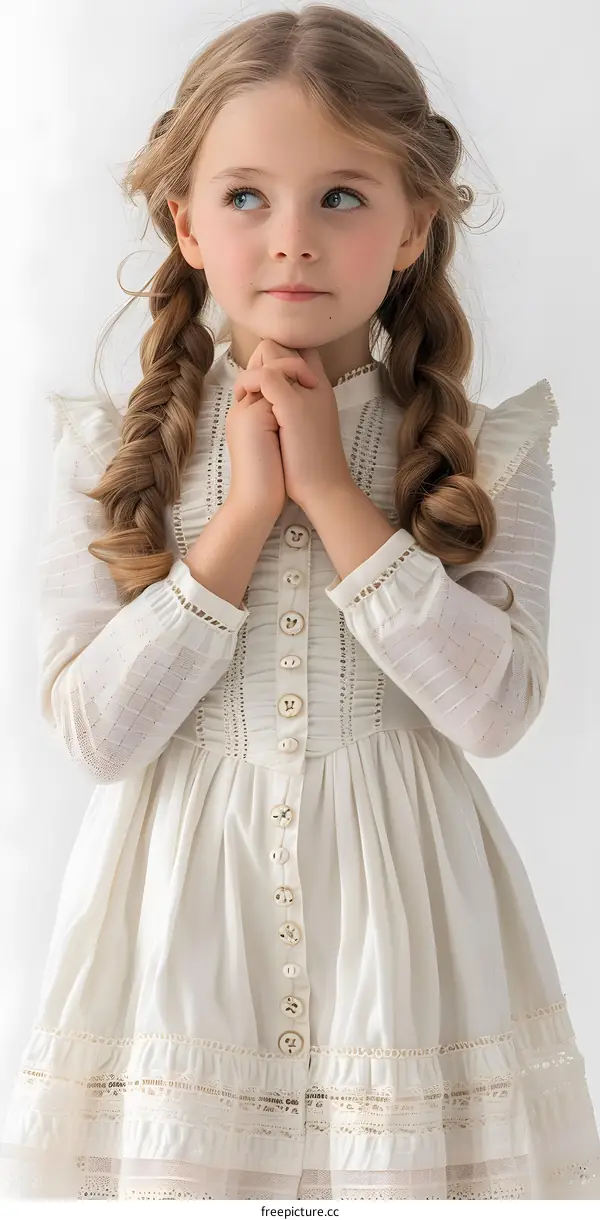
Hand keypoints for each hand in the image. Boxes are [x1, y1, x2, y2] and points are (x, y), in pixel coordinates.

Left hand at [232, 339, 353, 515]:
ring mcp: (306, 392)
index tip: (264, 381)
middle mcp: (315, 384)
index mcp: (319, 390)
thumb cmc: (310, 466)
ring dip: (255, 369)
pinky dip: (251, 382)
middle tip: (253, 390)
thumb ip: (291, 408)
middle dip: (261, 361)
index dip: (278, 359)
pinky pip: (267, 375)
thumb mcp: (303, 429)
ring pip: (273, 351)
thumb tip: (271, 401)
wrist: (324, 489)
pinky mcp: (293, 405)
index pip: (300, 352)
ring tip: (249, 398)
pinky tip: (245, 402)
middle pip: (282, 345)